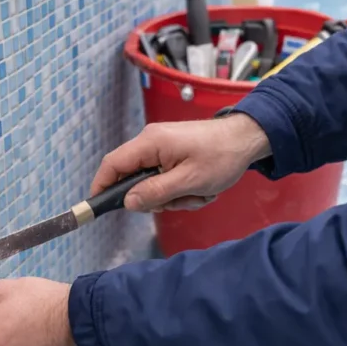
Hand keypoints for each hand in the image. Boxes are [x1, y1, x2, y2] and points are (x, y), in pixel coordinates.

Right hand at [92, 114, 271, 211]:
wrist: (248, 138)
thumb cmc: (221, 157)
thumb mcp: (188, 181)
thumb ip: (155, 193)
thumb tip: (127, 203)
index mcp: (150, 143)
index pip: (112, 165)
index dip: (102, 186)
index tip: (98, 207)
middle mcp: (151, 142)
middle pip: (134, 179)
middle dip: (156, 198)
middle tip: (182, 200)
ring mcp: (163, 147)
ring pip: (153, 183)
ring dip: (175, 196)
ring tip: (199, 193)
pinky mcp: (174, 153)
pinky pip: (167, 178)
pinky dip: (183, 189)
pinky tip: (203, 188)